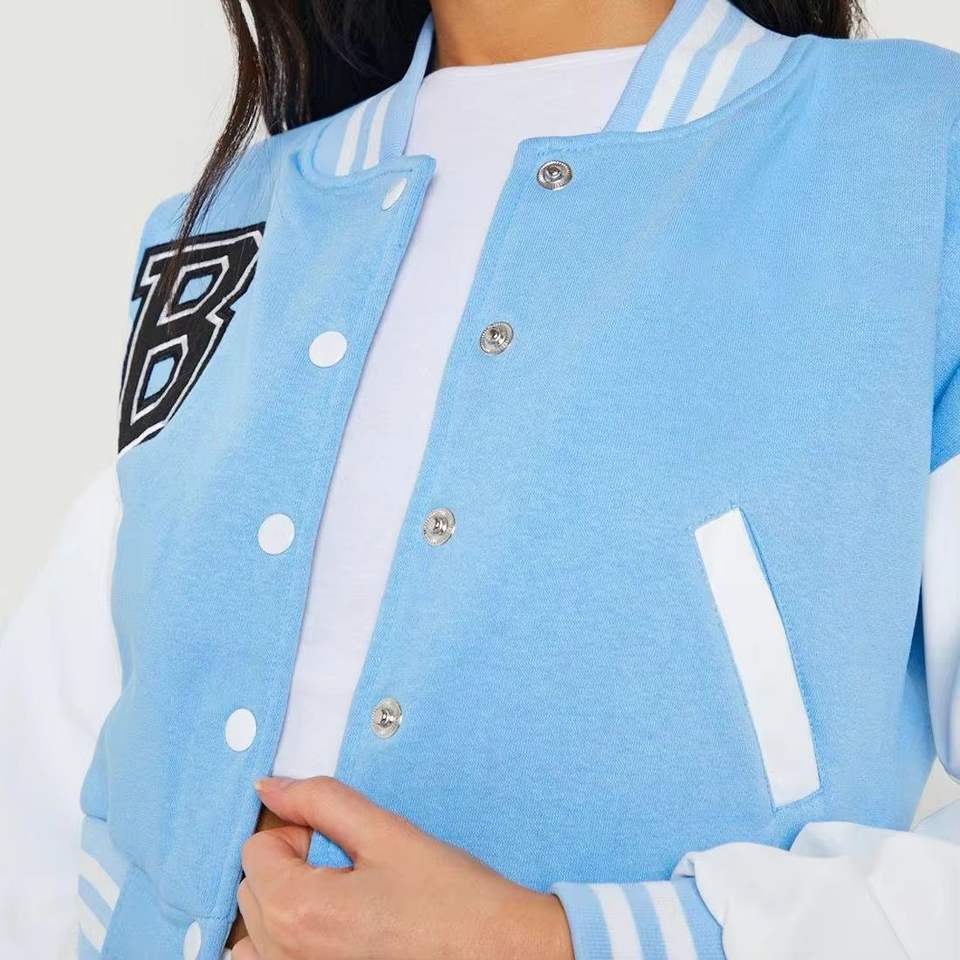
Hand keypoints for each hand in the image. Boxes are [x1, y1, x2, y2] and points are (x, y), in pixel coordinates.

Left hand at [231, 776, 573, 959]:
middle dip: (290, 865)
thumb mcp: (387, 832)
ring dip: (282, 907)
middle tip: (347, 864)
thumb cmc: (451, 897)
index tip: (337, 838)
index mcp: (299, 912)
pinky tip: (329, 934)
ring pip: (256, 935)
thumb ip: (321, 800)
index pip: (255, 851)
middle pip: (252, 890)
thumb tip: (269, 787)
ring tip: (337, 900)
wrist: (498, 952)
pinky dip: (285, 945)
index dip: (296, 830)